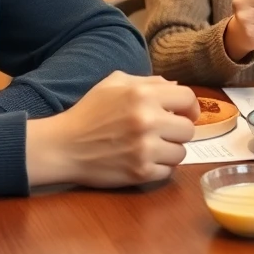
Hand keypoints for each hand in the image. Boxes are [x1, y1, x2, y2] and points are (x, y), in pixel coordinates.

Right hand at [25, 72, 197, 187]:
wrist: (63, 146)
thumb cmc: (89, 112)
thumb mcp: (114, 84)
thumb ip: (148, 82)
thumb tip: (176, 87)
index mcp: (143, 94)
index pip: (188, 98)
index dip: (189, 107)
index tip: (183, 114)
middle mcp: (148, 120)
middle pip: (188, 129)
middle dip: (177, 131)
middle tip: (162, 132)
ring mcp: (145, 148)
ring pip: (181, 152)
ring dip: (169, 151)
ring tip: (150, 147)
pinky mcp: (141, 172)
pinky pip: (168, 171)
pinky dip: (158, 168)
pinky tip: (142, 160)